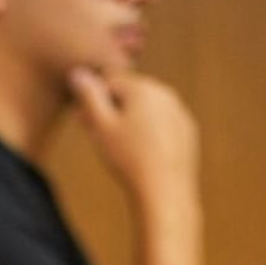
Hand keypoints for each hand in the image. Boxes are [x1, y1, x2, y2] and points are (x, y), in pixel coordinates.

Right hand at [68, 69, 199, 202]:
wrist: (165, 191)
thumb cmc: (129, 160)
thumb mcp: (101, 128)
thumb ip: (90, 98)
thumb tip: (78, 73)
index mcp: (142, 88)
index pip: (111, 82)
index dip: (93, 100)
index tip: (83, 120)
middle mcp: (164, 93)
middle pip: (131, 95)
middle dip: (113, 110)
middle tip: (97, 136)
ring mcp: (178, 111)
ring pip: (147, 111)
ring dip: (131, 123)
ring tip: (119, 150)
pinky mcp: (186, 131)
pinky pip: (162, 127)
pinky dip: (149, 136)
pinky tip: (140, 156)